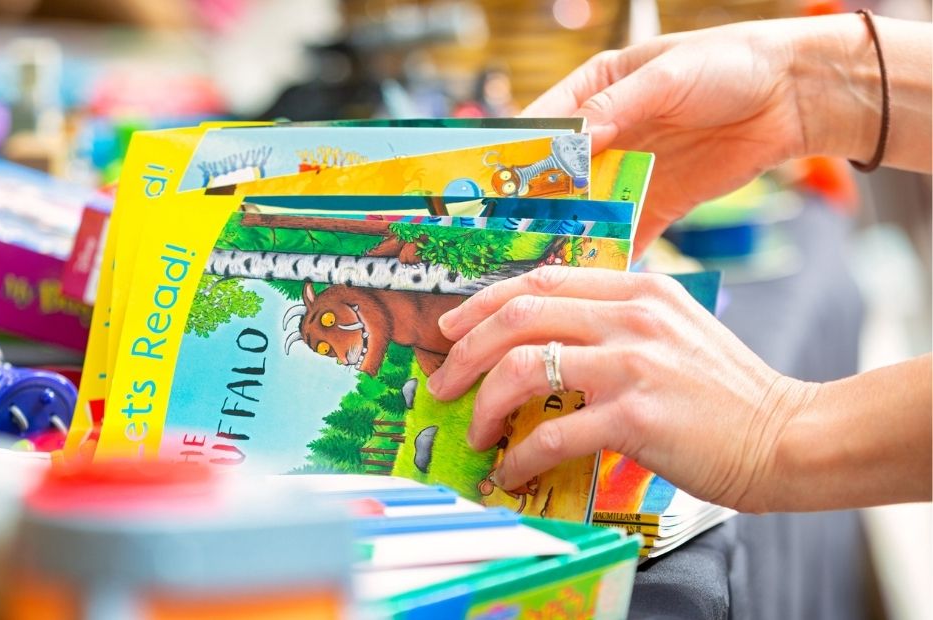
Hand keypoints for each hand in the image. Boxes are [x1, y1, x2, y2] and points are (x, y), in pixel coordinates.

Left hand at [425, 266, 817, 512]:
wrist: (786, 436)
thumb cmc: (725, 391)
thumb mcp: (674, 328)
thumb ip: (617, 318)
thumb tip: (545, 333)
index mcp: (637, 289)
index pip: (539, 281)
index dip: (482, 305)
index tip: (452, 330)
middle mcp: (631, 317)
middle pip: (517, 316)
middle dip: (464, 351)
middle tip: (444, 382)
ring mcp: (633, 365)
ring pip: (522, 368)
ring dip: (483, 403)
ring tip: (476, 430)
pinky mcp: (635, 418)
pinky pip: (551, 434)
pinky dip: (519, 456)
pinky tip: (512, 471)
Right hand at [522, 16, 878, 256]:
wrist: (797, 94)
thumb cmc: (731, 63)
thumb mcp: (665, 77)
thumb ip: (614, 111)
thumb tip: (570, 143)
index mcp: (594, 90)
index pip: (539, 126)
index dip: (512, 158)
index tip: (488, 189)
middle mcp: (604, 134)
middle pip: (553, 176)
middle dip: (529, 208)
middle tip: (503, 241)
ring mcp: (629, 171)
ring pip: (582, 210)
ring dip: (562, 236)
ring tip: (535, 267)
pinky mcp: (658, 202)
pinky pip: (623, 235)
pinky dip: (607, 256)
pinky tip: (588, 279)